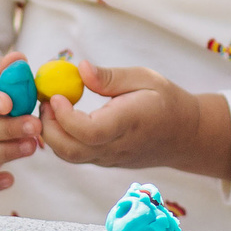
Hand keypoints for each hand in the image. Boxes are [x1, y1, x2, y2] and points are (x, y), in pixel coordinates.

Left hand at [37, 62, 230, 181]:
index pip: (90, 131)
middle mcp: (118, 146)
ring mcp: (110, 158)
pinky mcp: (104, 161)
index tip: (56, 95)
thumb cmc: (166, 101)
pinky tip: (62, 116)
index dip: (66, 117)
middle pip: (72, 151)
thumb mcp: (145, 78)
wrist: (185, 135)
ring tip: (52, 106)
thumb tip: (80, 69)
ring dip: (52, 134)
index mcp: (130, 123)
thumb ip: (110, 77)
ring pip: (70, 156)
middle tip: (45, 99)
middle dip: (49, 127)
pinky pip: (76, 155)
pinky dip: (61, 139)